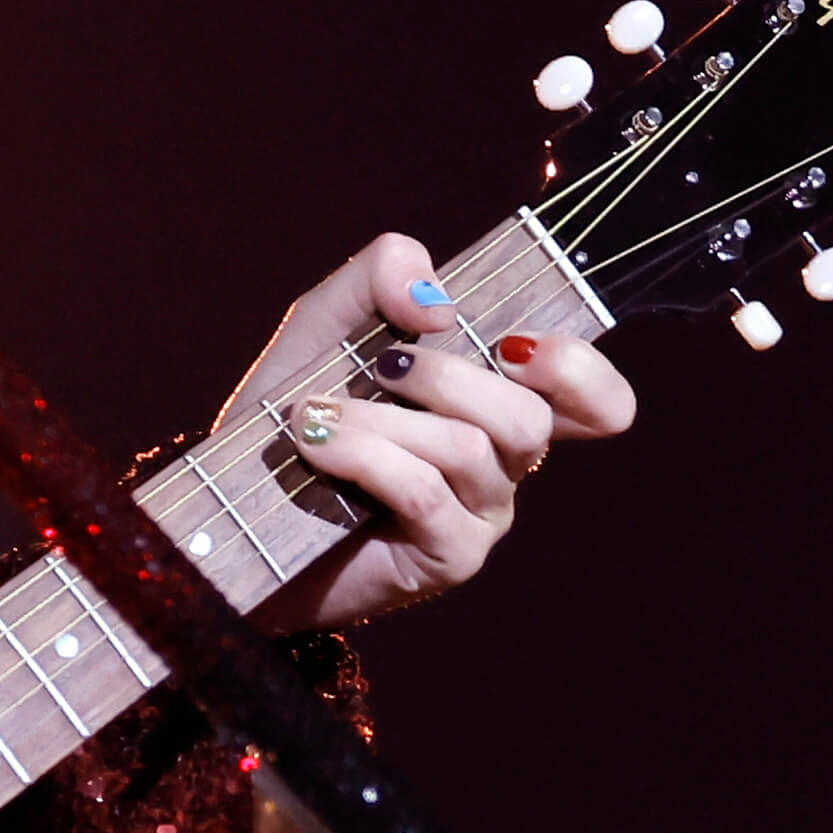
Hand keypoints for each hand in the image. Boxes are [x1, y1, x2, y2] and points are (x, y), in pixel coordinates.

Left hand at [247, 231, 637, 631]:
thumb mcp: (330, 322)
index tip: (511, 343)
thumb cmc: (299, 408)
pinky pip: (424, 491)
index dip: (580, 370)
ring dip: (382, 420)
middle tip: (380, 369)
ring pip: (471, 449)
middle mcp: (506, 462)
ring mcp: (482, 515)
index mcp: (500, 401)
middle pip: (530, 417)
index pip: (596, 399)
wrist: (236, 506)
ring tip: (314, 414)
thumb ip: (382, 275)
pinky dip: (362, 454)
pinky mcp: (447, 557)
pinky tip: (313, 442)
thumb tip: (437, 297)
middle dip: (448, 378)